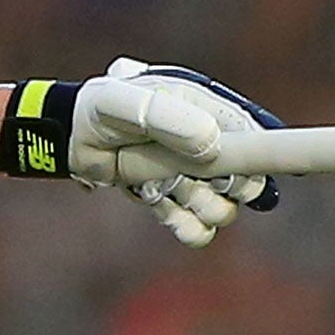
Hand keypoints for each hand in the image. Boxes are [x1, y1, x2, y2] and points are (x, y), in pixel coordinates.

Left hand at [106, 60, 281, 248]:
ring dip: (197, 205)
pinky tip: (165, 209)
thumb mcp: (129, 105)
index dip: (260, 155)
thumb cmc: (102, 109)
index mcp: (207, 109)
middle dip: (223, 187)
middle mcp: (208, 144)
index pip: (252, 134)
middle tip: (190, 178)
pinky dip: (186, 226)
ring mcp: (193, 175)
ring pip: (222, 209)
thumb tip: (212, 147)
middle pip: (246, 181)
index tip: (250, 176)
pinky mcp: (176, 200)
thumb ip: (168, 119)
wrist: (73, 138)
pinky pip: (199, 228)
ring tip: (163, 186)